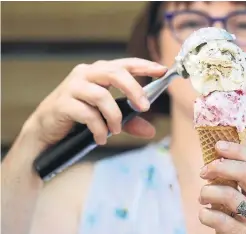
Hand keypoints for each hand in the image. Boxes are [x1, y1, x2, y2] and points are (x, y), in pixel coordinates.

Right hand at [23, 58, 166, 149]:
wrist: (46, 130)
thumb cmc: (79, 118)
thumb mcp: (108, 118)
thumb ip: (129, 122)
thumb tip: (150, 131)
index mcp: (98, 73)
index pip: (125, 64)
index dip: (145, 65)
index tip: (163, 70)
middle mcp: (85, 74)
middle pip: (115, 73)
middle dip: (134, 90)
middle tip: (145, 108)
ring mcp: (72, 87)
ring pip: (101, 96)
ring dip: (114, 117)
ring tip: (116, 131)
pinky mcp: (62, 103)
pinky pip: (88, 114)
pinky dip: (99, 128)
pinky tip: (101, 138)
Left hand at [198, 141, 245, 233]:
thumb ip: (240, 183)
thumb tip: (216, 159)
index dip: (236, 149)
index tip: (217, 145)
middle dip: (221, 167)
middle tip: (204, 171)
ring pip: (229, 195)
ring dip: (208, 192)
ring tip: (202, 196)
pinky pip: (220, 220)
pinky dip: (206, 214)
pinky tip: (204, 214)